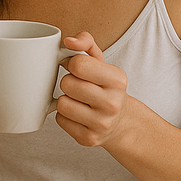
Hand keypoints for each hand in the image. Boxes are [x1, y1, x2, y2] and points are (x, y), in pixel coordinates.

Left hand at [55, 31, 133, 147]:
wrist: (121, 122)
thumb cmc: (105, 87)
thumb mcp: (101, 62)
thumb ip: (86, 43)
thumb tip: (69, 41)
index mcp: (117, 80)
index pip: (79, 64)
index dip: (71, 63)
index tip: (75, 67)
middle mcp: (112, 103)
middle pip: (67, 84)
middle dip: (68, 82)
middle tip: (77, 85)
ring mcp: (101, 124)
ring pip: (62, 104)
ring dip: (65, 99)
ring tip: (77, 100)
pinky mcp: (88, 139)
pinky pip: (60, 120)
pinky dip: (64, 116)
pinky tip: (77, 114)